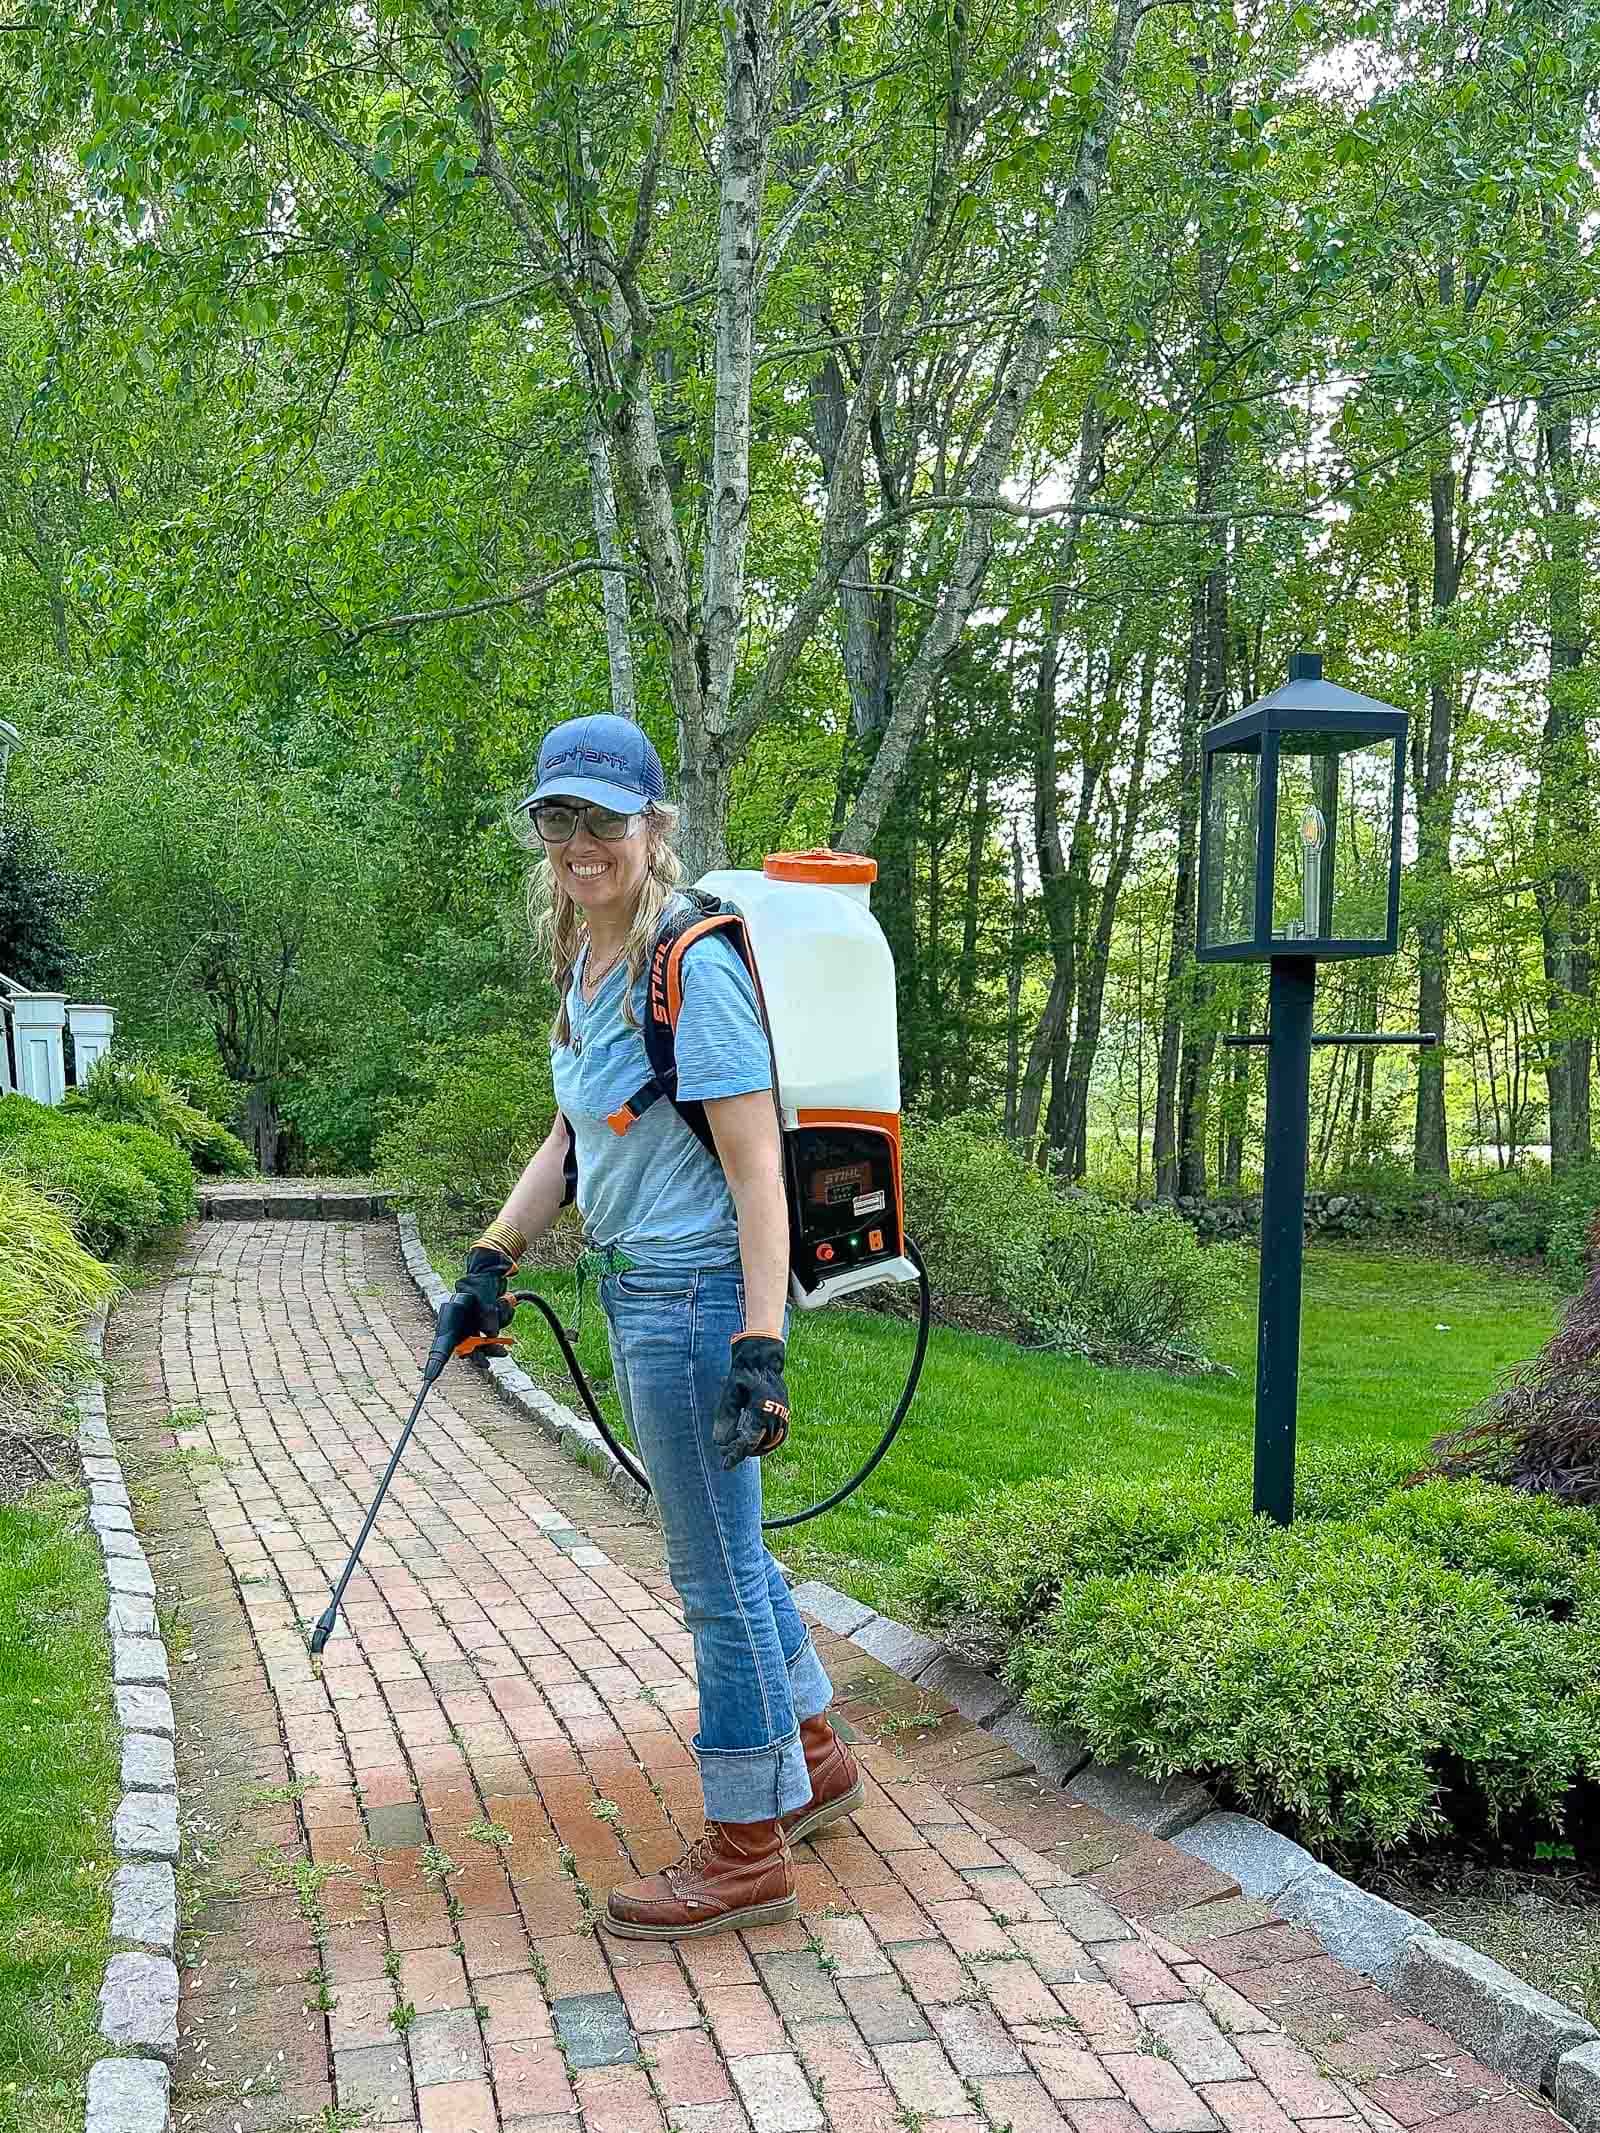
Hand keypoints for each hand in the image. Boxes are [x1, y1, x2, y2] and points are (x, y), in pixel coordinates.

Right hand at [435, 1246, 516, 1359]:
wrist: (493, 1270)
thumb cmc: (482, 1280)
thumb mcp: (483, 1293)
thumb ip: (487, 1313)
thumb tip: (492, 1334)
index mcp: (451, 1317)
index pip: (442, 1344)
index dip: (435, 1362)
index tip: (430, 1376)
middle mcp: (460, 1325)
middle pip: (466, 1349)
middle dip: (480, 1355)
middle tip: (489, 1363)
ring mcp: (472, 1326)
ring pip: (484, 1344)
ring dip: (495, 1341)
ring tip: (503, 1333)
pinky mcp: (484, 1325)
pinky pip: (495, 1333)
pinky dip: (502, 1323)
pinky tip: (502, 1304)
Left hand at [713, 1334, 789, 1471]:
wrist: (763, 1360)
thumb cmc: (742, 1376)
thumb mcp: (729, 1396)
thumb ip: (725, 1420)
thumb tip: (719, 1443)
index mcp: (761, 1411)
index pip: (747, 1442)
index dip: (735, 1455)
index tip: (724, 1465)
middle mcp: (775, 1415)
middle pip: (758, 1446)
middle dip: (741, 1451)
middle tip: (726, 1451)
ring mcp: (783, 1415)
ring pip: (768, 1444)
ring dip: (753, 1448)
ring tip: (736, 1446)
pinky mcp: (786, 1415)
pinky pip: (776, 1437)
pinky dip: (763, 1442)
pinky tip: (750, 1439)